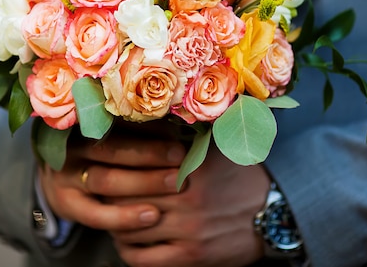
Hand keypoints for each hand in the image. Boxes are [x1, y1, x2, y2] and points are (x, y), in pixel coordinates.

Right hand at [38, 128, 186, 231]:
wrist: (62, 181)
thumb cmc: (101, 155)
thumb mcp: (112, 137)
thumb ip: (138, 131)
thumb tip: (180, 125)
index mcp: (84, 123)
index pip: (117, 122)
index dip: (149, 128)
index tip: (178, 133)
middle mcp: (71, 147)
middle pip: (111, 149)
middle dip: (149, 154)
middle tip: (181, 158)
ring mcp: (66, 177)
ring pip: (106, 180)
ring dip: (143, 183)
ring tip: (174, 185)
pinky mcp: (66, 205)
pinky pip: (96, 215)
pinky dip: (125, 217)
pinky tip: (152, 217)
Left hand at [109, 145, 270, 266]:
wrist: (273, 212)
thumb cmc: (238, 174)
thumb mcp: (216, 145)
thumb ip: (184, 132)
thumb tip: (148, 114)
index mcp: (189, 166)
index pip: (134, 164)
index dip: (111, 163)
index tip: (99, 160)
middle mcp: (187, 197)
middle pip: (126, 195)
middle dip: (105, 191)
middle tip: (93, 185)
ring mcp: (189, 229)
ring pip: (129, 228)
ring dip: (113, 221)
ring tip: (107, 212)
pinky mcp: (192, 256)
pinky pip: (143, 259)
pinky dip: (127, 250)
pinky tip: (124, 241)